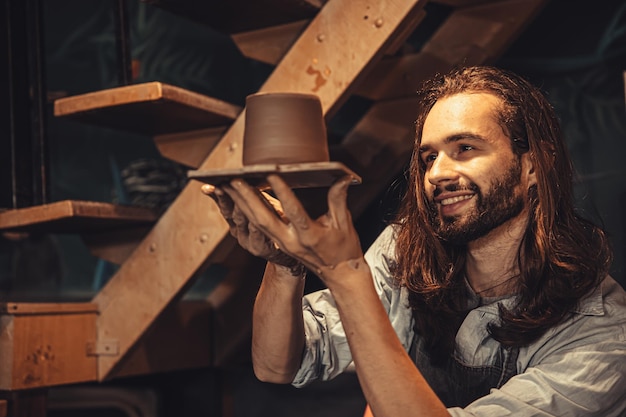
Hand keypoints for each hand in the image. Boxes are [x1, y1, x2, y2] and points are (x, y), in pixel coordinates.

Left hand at [221, 174, 362, 282]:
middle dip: (248, 198)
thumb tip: (344, 178)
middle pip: (264, 219)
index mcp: (309, 237)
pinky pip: (255, 226)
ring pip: (255, 222)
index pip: (294, 212)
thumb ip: (339, 199)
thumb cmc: (343, 249)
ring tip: (226, 184)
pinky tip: (233, 196)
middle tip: (234, 179)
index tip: (273, 174)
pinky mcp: (276, 243)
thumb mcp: (344, 224)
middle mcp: (291, 242)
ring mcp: (281, 243)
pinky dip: (242, 210)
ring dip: (239, 203)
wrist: (338, 273)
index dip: (283, 193)